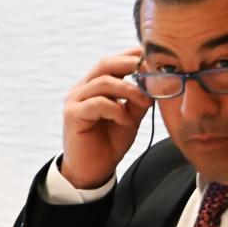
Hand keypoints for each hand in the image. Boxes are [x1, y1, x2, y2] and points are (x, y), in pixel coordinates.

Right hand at [61, 49, 152, 189]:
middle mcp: (82, 89)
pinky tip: (125, 120)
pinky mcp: (73, 115)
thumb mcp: (130, 117)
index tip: (152, 57)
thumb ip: (138, 99)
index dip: (131, 56)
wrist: (93, 170)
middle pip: (105, 64)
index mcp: (94, 85)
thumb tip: (154, 81)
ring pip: (103, 82)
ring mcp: (75, 101)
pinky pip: (97, 103)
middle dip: (130, 64)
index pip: (112, 62)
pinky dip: (116, 109)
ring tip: (144, 102)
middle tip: (151, 71)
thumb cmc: (109, 143)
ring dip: (128, 90)